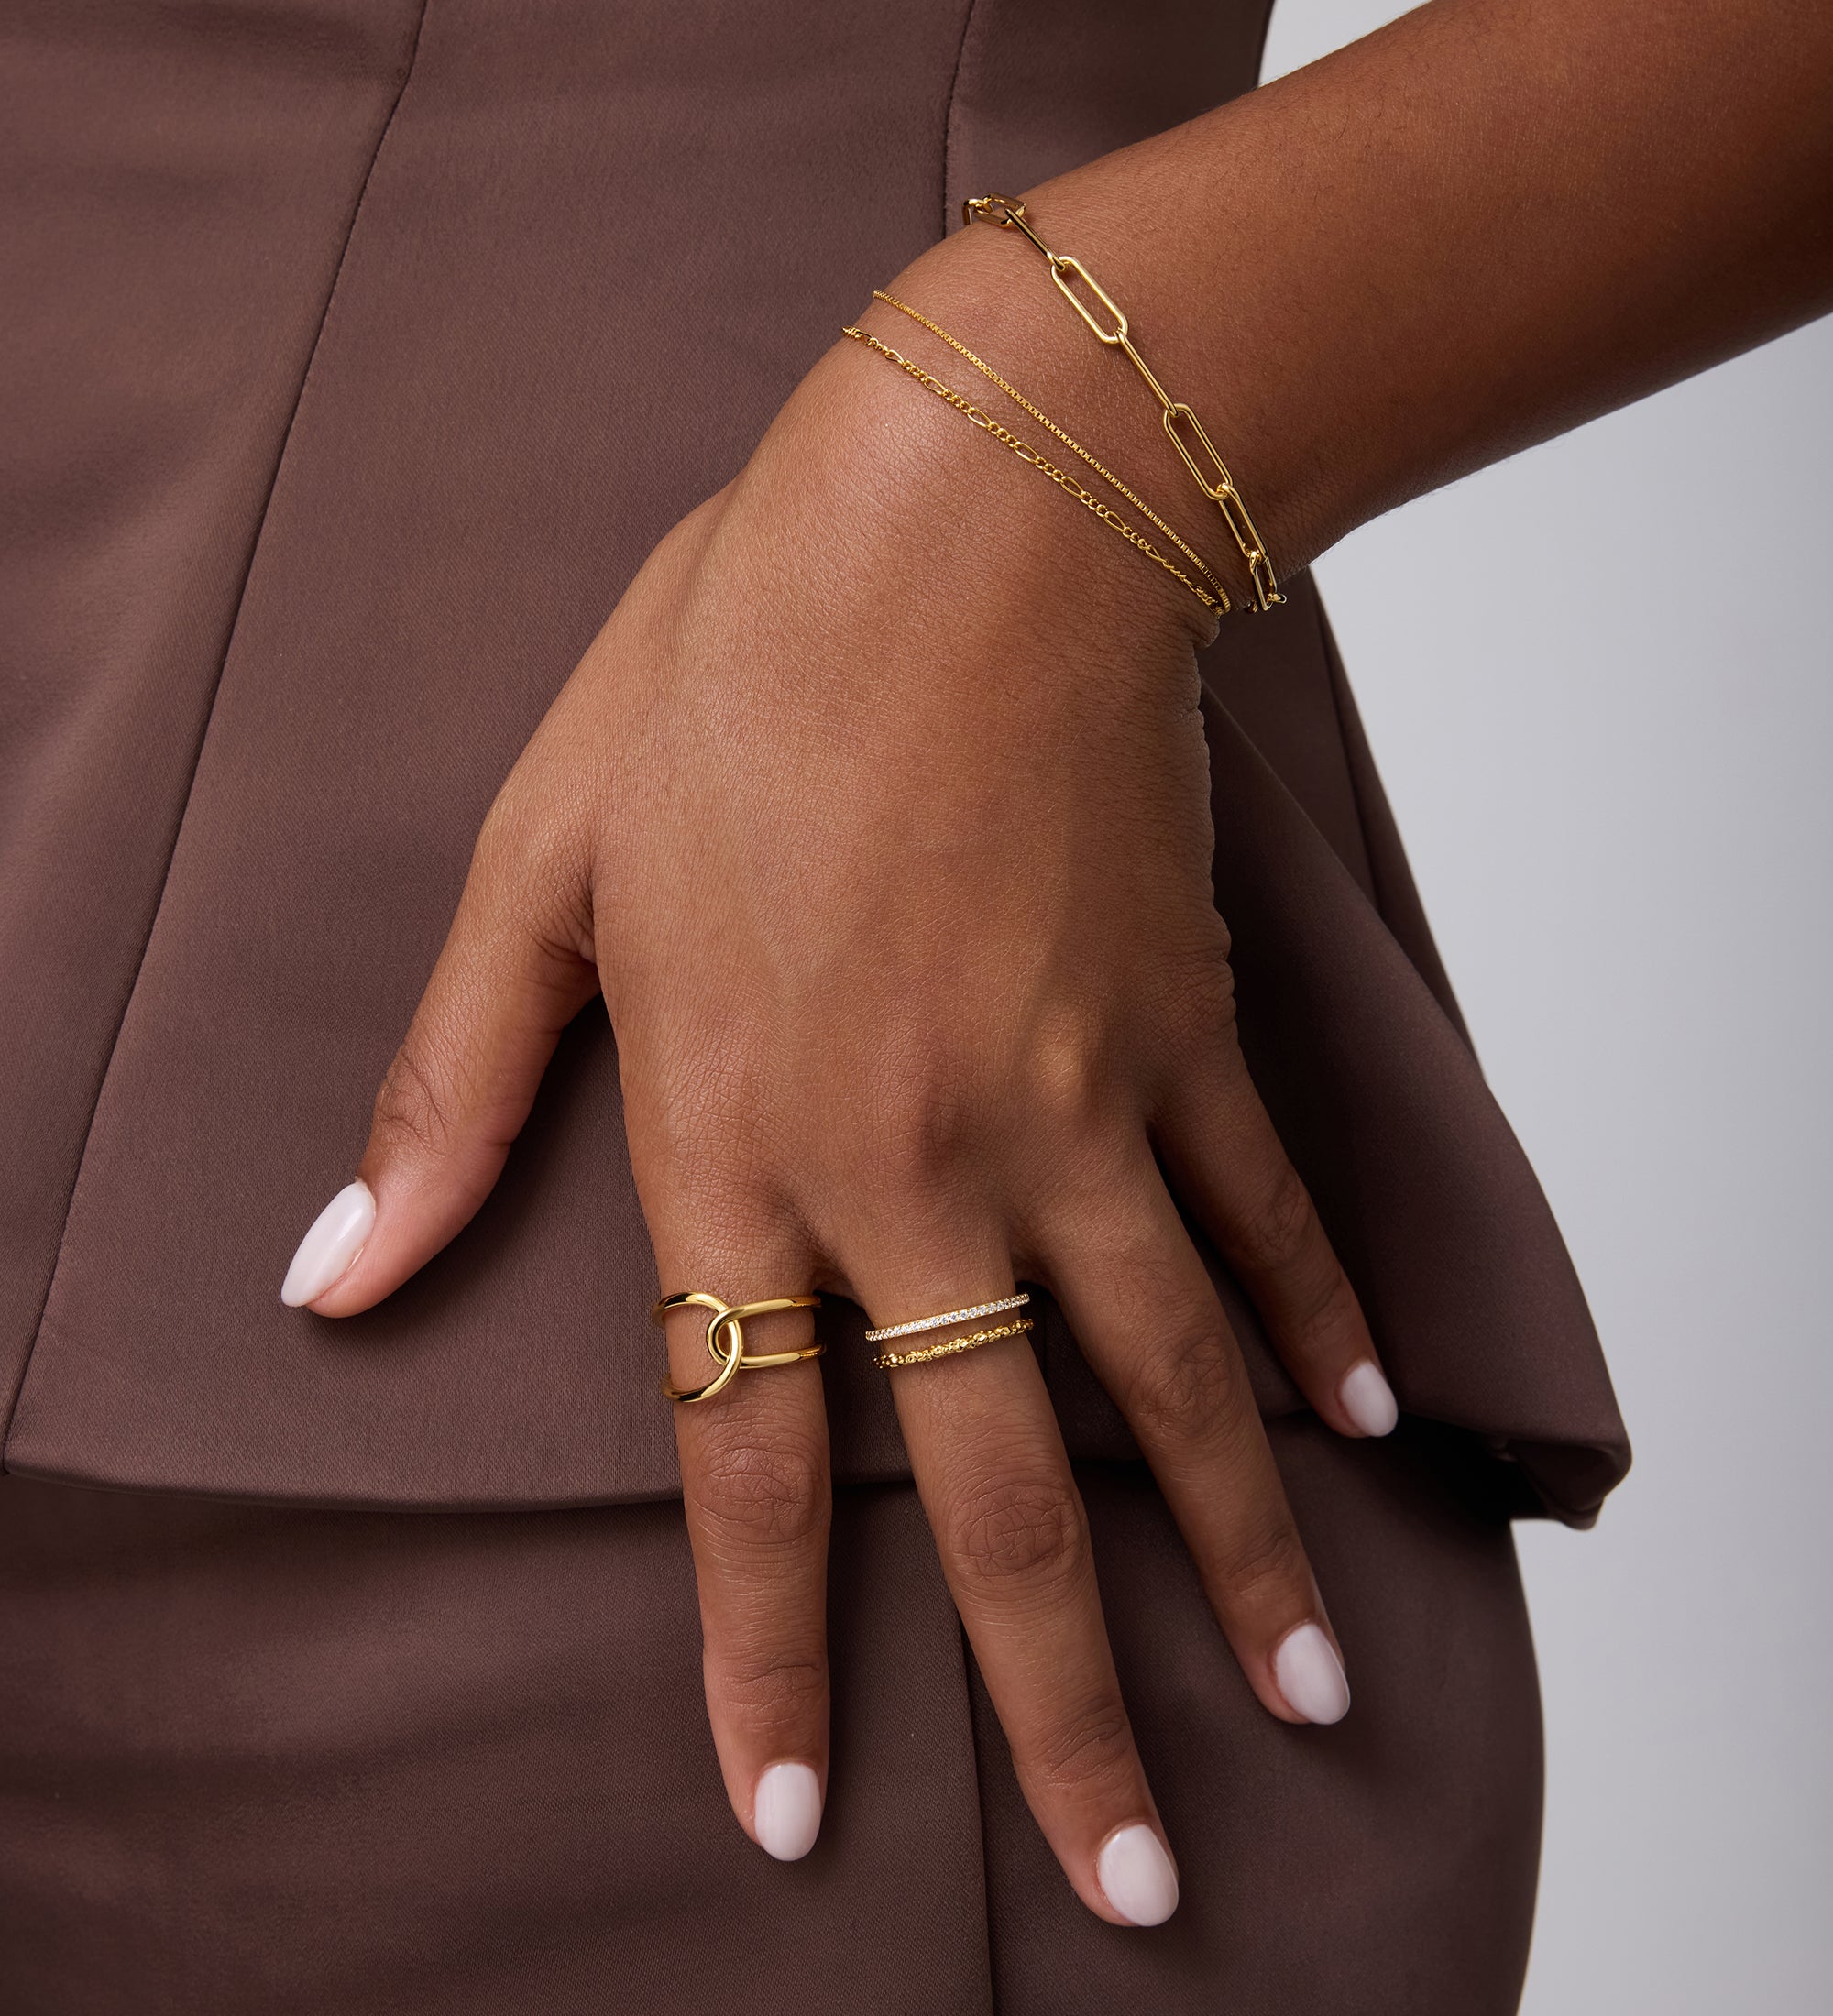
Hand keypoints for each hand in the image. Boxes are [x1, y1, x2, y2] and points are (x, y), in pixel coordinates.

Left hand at [280, 244, 1396, 1926]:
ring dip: (1241, 1556)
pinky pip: (1259, 1215)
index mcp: (735, 1140)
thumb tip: (337, 1278)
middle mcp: (915, 1167)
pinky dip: (1315, 1324)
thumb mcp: (541, 866)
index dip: (767, 1649)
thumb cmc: (730, 669)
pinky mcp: (1181, 1030)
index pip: (749, 1456)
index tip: (790, 1804)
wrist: (966, 519)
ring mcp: (1072, 1108)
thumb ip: (455, 1094)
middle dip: (1065, 1705)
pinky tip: (1362, 1422)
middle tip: (1138, 1875)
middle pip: (1001, 1488)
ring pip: (1169, 1386)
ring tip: (1303, 1697)